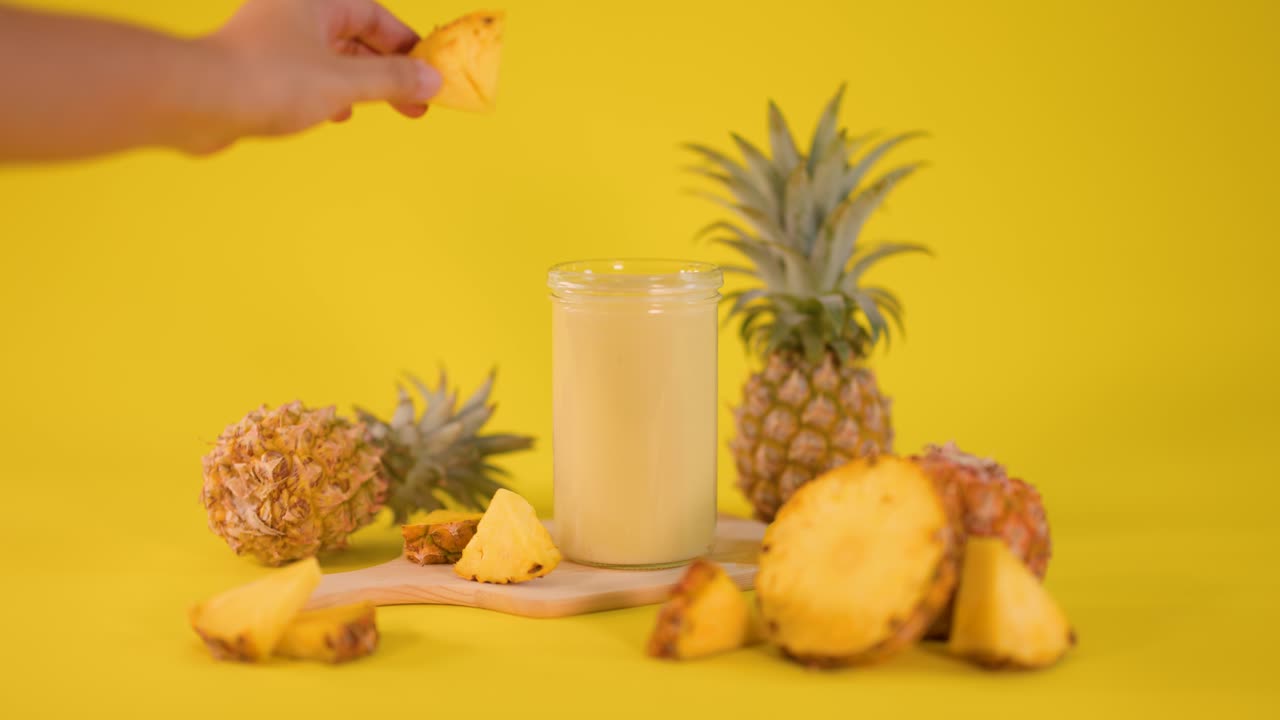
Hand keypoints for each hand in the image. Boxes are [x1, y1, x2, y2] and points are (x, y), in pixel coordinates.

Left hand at [206, 0, 440, 143]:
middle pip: (356, 37)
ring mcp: (274, 40)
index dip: (406, 46)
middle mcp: (294, 13)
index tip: (429, 73)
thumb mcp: (344, 83)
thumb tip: (432, 80)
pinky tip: (337, 114)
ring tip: (385, 109)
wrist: (196, 101)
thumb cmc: (268, 80)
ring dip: (361, 83)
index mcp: (316, 1)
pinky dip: (330, 93)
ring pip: (332, 58)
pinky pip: (307, 75)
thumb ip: (392, 81)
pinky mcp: (258, 68)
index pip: (375, 17)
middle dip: (388, 70)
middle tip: (416, 101)